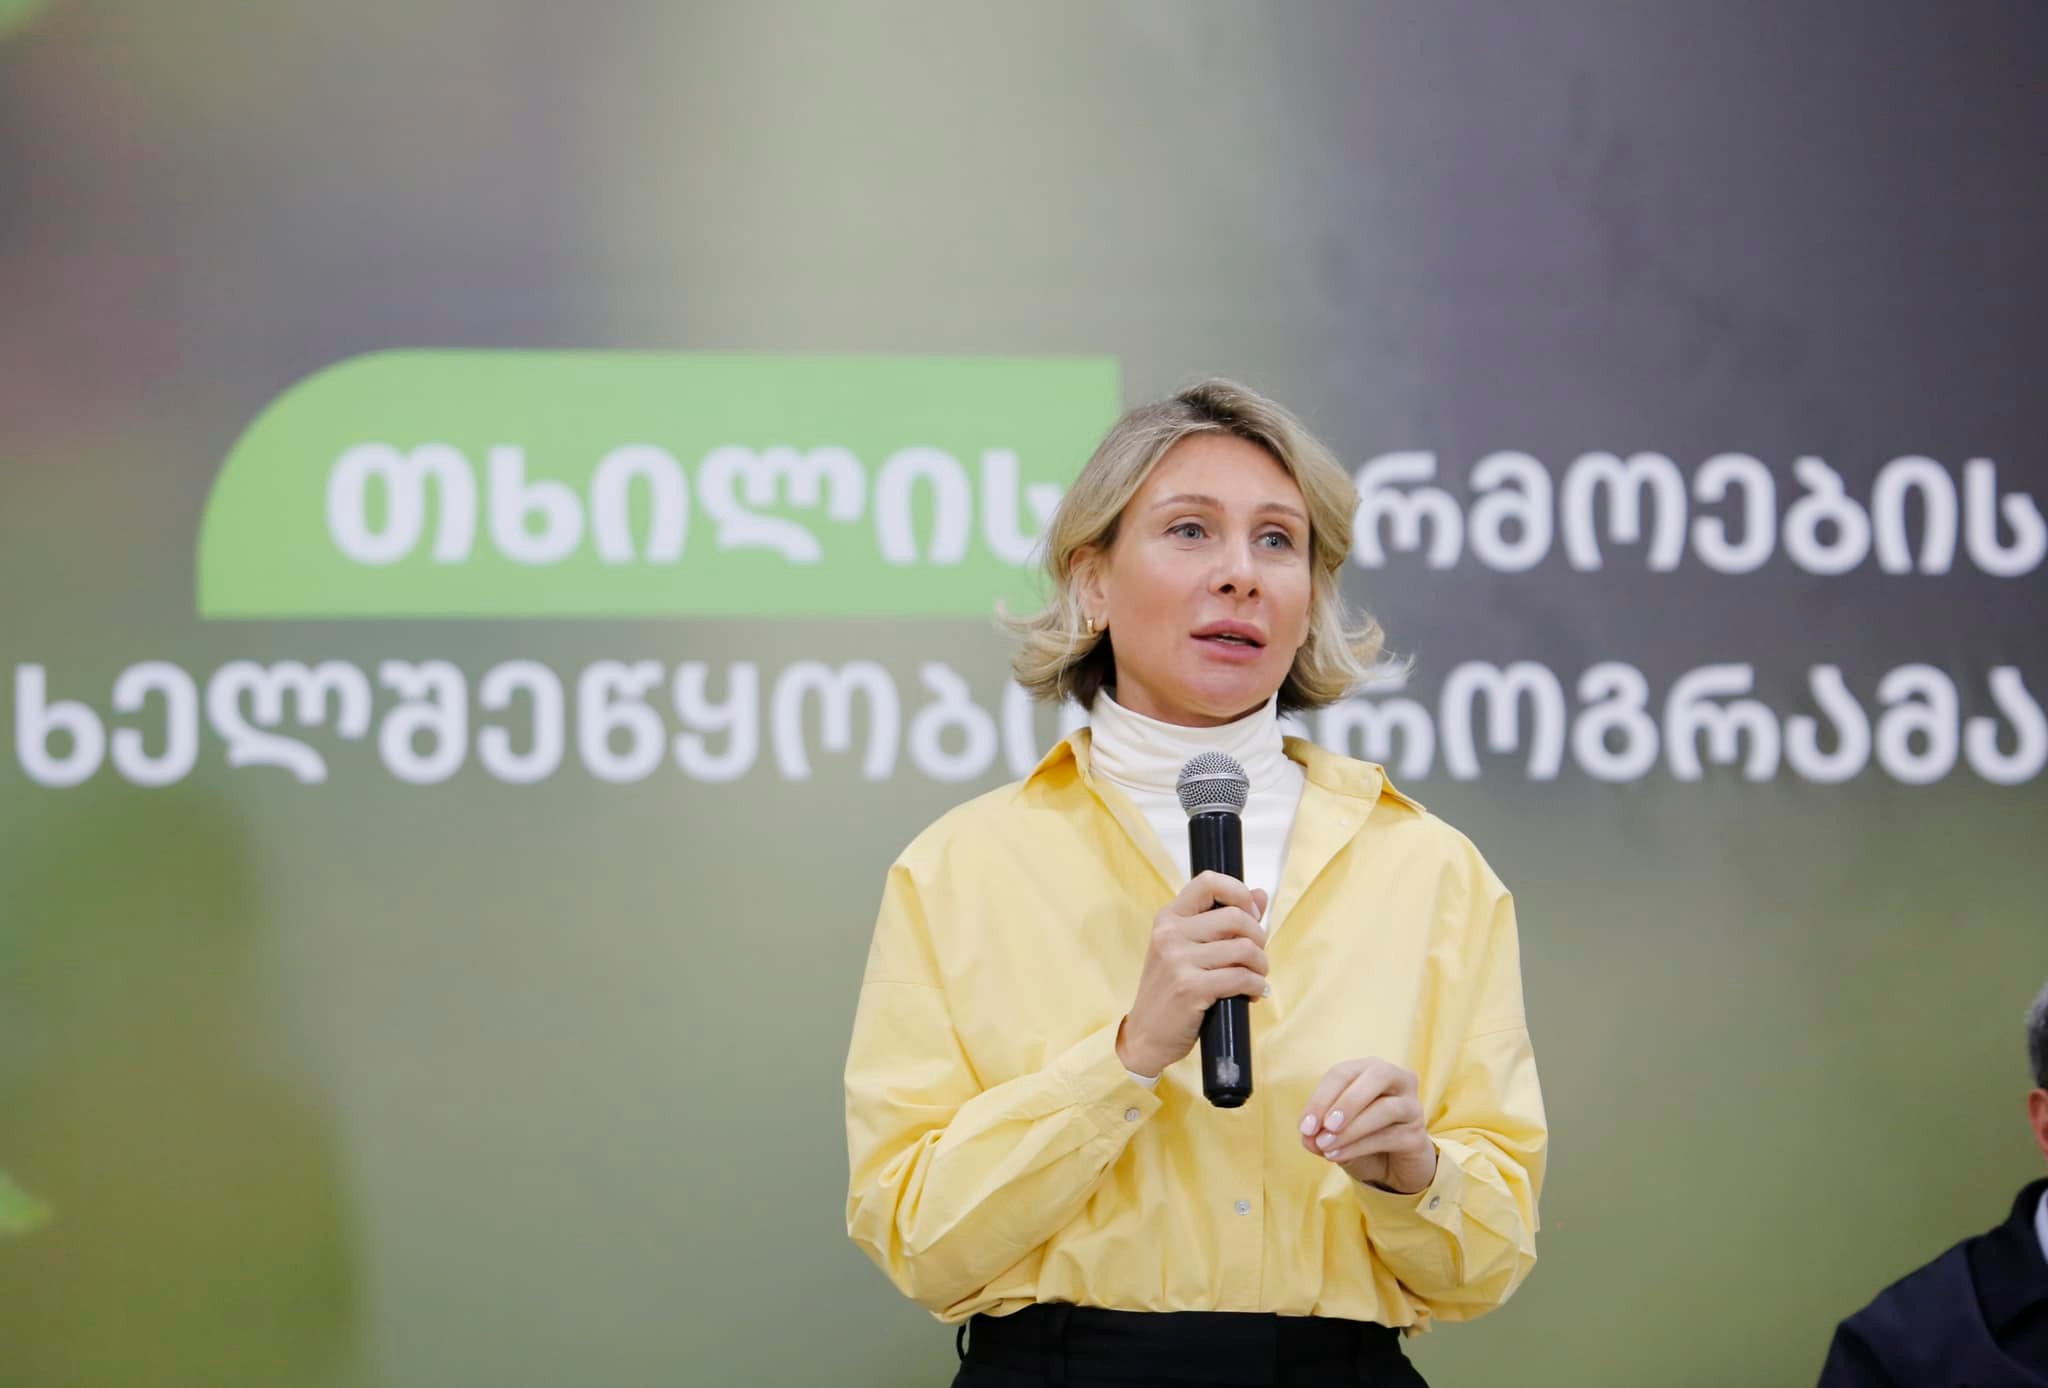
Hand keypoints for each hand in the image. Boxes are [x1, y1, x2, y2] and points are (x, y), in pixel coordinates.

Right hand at [1115, 871, 1268, 1078]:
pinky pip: (1240, 978)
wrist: (1146, 1035)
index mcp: (1169, 918)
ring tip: (1256, 977)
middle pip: (1235, 917)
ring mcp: (1177, 960)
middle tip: (1257, 958)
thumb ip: (1223, 921)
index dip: (1239, 893)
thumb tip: (1260, 895)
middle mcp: (1170, 933)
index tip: (1250, 915)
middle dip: (1258, 938)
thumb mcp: (1189, 949)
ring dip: (1260, 965)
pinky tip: (1253, 994)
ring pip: (1243, 948)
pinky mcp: (1189, 988)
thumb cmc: (1171, 991)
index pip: (1208, 882)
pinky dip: (1255, 986)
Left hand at [1299, 1058, 1437, 1194]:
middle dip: (1346, 1101)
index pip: (1344, 1072)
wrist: (1392, 1168)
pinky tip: (1338, 1155)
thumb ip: (1319, 1132)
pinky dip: (1359, 1146)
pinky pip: (1390, 1136)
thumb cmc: (1360, 1138)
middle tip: (1324, 1127)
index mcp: (1370, 1070)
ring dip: (1351, 1128)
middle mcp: (1397, 1080)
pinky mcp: (1418, 1135)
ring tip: (1326, 1146)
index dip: (1322, 1097)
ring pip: (1385, 1108)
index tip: (1305, 1126)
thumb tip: (1308, 1137)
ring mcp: (1412, 1106)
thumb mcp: (1333, 1133)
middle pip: (1377, 1075)